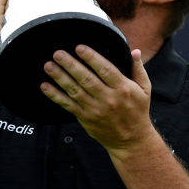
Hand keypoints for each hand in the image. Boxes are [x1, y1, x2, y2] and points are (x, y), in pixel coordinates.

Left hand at [40, 45, 154, 152]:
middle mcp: (108, 99)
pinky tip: (45, 86)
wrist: (131, 140)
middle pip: (86, 79)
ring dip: (60, 78)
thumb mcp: (144, 89)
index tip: (79, 47)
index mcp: (123, 89)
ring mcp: (95, 109)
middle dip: (70, 65)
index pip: (105, 70)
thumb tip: (134, 50)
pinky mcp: (85, 118)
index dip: (91, 58)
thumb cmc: (137, 110)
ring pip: (74, 91)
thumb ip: (138, 69)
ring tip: (48, 66)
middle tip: (57, 53)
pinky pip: (67, 105)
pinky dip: (55, 96)